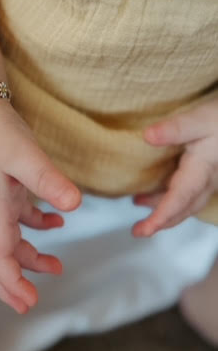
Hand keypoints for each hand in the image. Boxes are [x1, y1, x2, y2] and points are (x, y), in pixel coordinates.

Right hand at [0, 99, 81, 314]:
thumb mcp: (24, 155)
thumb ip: (48, 181)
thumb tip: (75, 205)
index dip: (10, 280)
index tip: (29, 301)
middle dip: (8, 283)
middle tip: (28, 304)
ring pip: (5, 240)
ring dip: (27, 257)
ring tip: (56, 267)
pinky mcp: (1, 188)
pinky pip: (17, 217)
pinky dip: (36, 225)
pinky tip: (58, 222)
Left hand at [133, 98, 217, 236]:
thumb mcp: (201, 119)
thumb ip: (176, 128)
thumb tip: (147, 136)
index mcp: (202, 171)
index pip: (178, 200)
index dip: (160, 218)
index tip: (143, 231)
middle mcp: (208, 179)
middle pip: (183, 208)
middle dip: (161, 221)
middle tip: (139, 230)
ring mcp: (211, 176)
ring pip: (187, 200)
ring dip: (165, 207)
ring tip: (139, 202)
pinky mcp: (210, 169)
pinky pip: (191, 190)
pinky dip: (173, 195)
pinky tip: (161, 186)